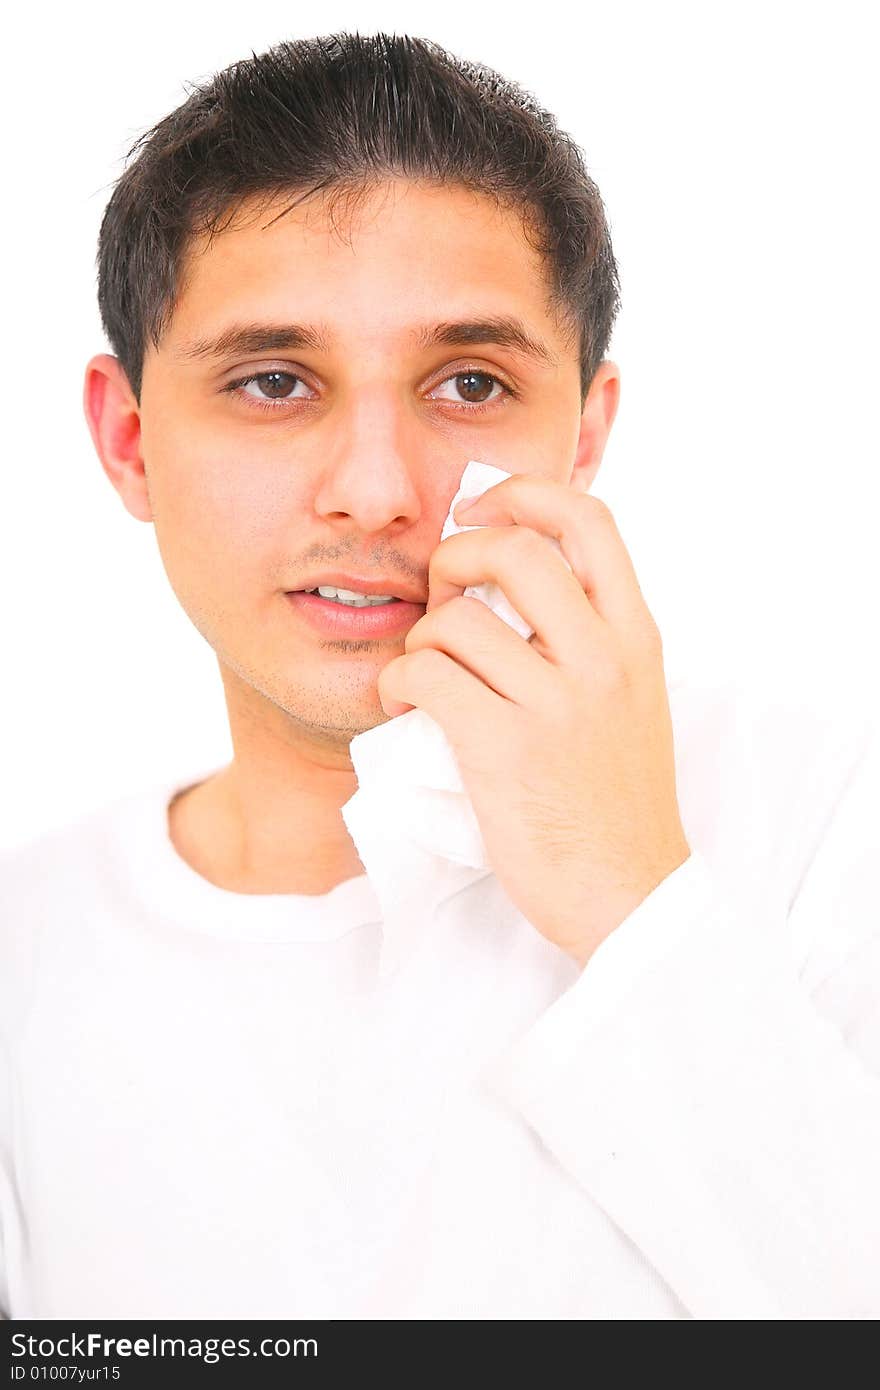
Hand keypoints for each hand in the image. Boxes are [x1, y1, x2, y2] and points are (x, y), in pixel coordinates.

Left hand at [376, 473, 691, 967]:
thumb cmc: (616, 803)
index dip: (524, 494)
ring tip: (422, 674)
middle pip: (515, 549)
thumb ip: (590, 641)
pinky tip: (405, 708)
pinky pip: (426, 676)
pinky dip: (398, 684)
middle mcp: (604, 659)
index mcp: (636, 638)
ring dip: (420, 639)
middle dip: (455, 558)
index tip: (482, 513)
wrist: (631, 896)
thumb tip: (513, 585)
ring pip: (457, 620)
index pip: (590, 519)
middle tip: (441, 599)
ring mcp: (558, 704)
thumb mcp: (630, 702)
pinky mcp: (506, 750)